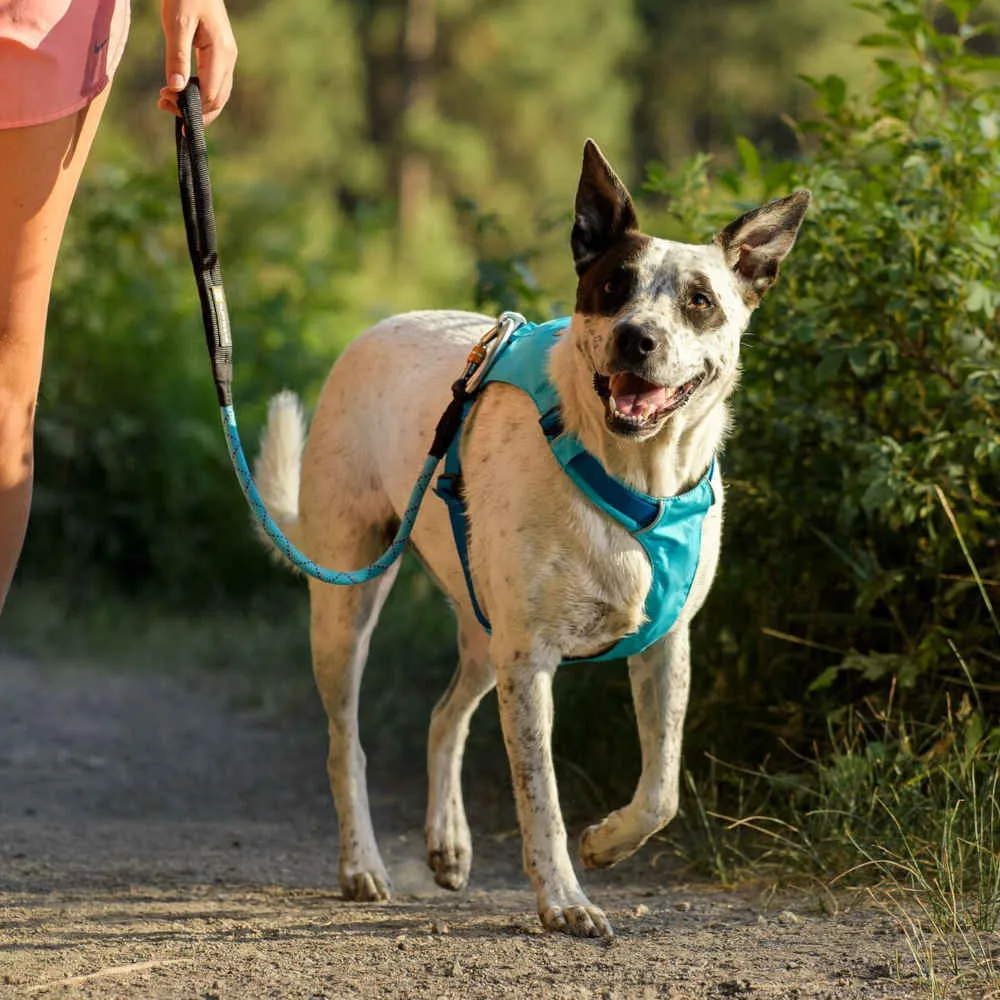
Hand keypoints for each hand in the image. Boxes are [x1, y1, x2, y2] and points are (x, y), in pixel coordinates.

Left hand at [157, 0, 236, 125]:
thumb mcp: (176, 23)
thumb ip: (177, 56)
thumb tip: (176, 88)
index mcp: (221, 53)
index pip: (210, 93)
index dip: (191, 106)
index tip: (166, 103)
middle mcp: (228, 59)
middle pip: (218, 100)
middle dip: (195, 110)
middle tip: (164, 106)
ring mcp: (226, 58)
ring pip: (218, 95)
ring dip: (197, 104)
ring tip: (169, 102)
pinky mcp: (220, 55)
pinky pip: (214, 84)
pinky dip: (199, 93)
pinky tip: (181, 91)